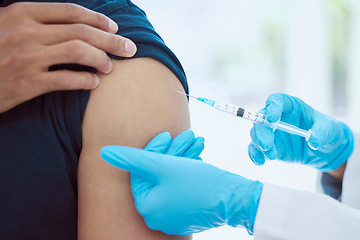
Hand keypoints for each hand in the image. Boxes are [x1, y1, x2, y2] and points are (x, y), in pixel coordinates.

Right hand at [0, 2, 136, 112]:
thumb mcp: (8, 25)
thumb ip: (36, 21)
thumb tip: (73, 25)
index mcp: (22, 13)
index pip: (71, 12)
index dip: (98, 19)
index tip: (114, 28)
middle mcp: (26, 32)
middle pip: (81, 32)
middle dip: (111, 40)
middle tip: (129, 49)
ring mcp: (27, 57)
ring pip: (78, 52)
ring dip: (101, 59)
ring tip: (111, 67)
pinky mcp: (27, 84)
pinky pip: (66, 80)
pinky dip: (85, 81)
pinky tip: (95, 83)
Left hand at [101, 130, 262, 234]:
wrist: (234, 198)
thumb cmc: (197, 182)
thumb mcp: (162, 166)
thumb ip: (131, 158)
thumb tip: (105, 152)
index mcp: (147, 206)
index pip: (142, 171)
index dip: (154, 150)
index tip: (167, 135)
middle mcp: (157, 216)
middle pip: (158, 175)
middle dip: (172, 152)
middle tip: (186, 136)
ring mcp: (173, 216)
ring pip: (172, 178)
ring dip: (183, 158)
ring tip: (197, 143)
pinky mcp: (188, 213)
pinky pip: (182, 187)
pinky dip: (188, 170)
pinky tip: (197, 157)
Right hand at [248, 93, 353, 171]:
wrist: (324, 149)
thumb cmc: (327, 132)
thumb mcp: (330, 130)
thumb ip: (321, 133)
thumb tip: (312, 141)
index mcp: (291, 106)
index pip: (276, 101)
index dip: (272, 108)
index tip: (272, 120)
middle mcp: (277, 117)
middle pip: (261, 119)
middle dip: (261, 132)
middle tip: (266, 146)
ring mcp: (271, 131)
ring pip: (256, 133)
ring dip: (260, 144)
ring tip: (272, 156)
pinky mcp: (269, 145)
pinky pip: (255, 147)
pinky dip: (254, 154)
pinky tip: (260, 162)